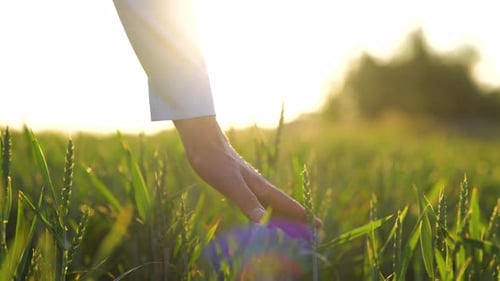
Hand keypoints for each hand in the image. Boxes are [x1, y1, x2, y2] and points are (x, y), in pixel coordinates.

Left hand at [173, 116, 321, 226]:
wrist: (204, 144)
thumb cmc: (216, 162)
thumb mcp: (231, 184)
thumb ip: (247, 202)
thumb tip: (264, 223)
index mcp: (261, 187)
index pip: (287, 205)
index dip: (303, 217)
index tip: (319, 226)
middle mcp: (259, 187)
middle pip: (283, 207)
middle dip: (299, 220)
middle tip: (314, 233)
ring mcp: (250, 186)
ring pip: (272, 206)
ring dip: (285, 218)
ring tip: (295, 230)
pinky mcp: (239, 186)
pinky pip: (260, 204)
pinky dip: (268, 213)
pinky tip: (266, 215)